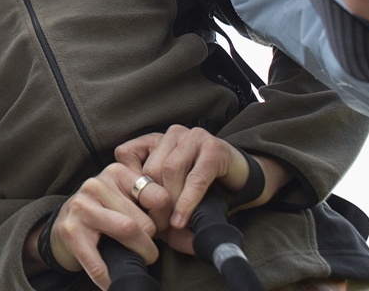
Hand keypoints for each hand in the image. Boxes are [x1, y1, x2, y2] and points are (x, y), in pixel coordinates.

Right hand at [30, 164, 159, 289]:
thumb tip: (190, 236)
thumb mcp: (126, 199)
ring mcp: (82, 208)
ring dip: (139, 256)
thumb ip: (153, 205)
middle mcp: (96, 185)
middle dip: (152, 241)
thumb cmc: (103, 214)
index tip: (159, 228)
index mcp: (116, 172)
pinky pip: (98, 261)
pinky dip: (108, 277)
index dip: (166, 219)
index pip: (159, 196)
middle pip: (145, 220)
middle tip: (146, 247)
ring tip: (137, 260)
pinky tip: (112, 283)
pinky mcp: (71, 232)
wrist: (62, 227)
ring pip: (128, 231)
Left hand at [113, 126, 288, 250]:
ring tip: (172, 225)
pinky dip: (187, 202)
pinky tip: (182, 220)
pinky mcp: (214, 148)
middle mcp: (173, 135)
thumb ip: (159, 211)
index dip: (127, 183)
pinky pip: (195, 178)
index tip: (133, 209)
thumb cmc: (203, 191)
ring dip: (169, 203)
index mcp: (156, 141)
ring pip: (169, 170)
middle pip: (149, 168)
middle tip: (157, 227)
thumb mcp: (174, 198)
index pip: (125, 154)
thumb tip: (147, 233)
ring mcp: (193, 137)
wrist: (242, 183)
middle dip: (151, 202)